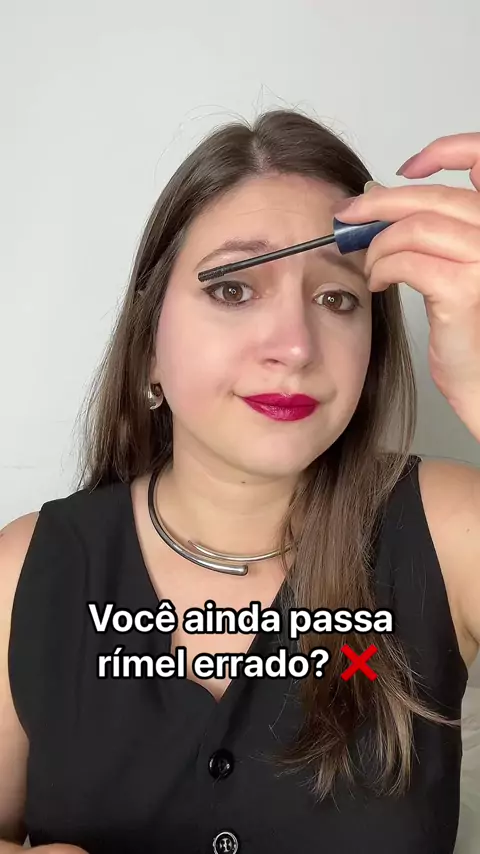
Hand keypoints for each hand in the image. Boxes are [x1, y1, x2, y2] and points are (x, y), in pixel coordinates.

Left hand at [334, 132, 479, 441]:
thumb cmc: (469, 330)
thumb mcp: (454, 265)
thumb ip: (432, 228)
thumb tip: (379, 194)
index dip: (445, 151)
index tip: (408, 166)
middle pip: (432, 197)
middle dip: (379, 204)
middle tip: (346, 215)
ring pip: (413, 228)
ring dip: (377, 246)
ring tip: (368, 266)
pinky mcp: (464, 287)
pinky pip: (405, 261)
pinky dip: (380, 268)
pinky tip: (377, 282)